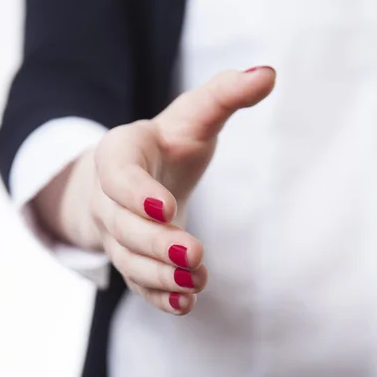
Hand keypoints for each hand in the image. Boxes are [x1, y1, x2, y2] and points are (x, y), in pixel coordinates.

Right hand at [34, 67, 275, 314]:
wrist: (143, 175)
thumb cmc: (170, 142)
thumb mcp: (193, 115)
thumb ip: (224, 95)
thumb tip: (267, 73)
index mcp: (118, 154)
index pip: (118, 176)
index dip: (138, 194)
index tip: (169, 207)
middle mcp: (109, 198)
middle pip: (122, 226)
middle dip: (155, 243)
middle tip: (193, 252)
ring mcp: (117, 233)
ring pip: (128, 260)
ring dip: (159, 274)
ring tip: (194, 280)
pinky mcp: (132, 259)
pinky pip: (137, 282)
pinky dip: (159, 296)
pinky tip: (185, 303)